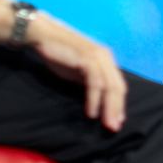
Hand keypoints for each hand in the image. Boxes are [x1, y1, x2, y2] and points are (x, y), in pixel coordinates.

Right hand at [31, 16, 127, 132]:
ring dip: (108, 108)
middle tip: (114, 127)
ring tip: (106, 124)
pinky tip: (92, 112)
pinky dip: (95, 99)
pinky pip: (95, 83)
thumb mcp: (78, 72)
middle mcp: (106, 58)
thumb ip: (90, 83)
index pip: (118, 85)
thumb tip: (98, 101)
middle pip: (117, 88)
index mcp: (106, 60)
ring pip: (109, 87)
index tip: (118, 120)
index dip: (119, 104)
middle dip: (117, 109)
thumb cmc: (59, 53)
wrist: (43, 35)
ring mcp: (98, 57)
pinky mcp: (88, 59)